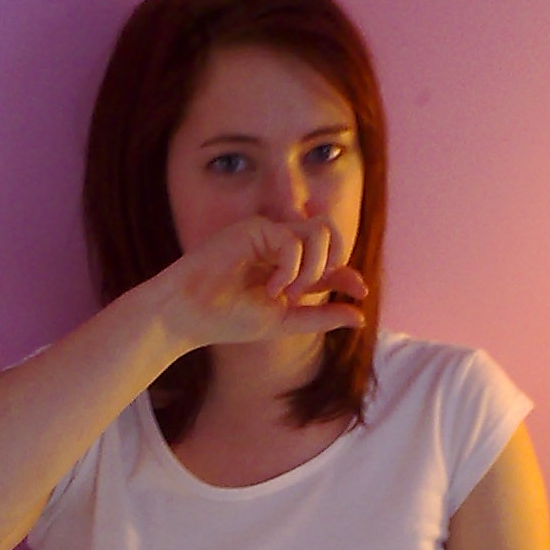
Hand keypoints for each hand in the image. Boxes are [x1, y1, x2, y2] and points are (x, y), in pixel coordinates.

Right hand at [153, 215, 366, 355]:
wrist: (188, 316)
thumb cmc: (227, 320)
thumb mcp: (283, 321)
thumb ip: (320, 316)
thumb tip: (361, 316)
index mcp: (287, 265)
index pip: (329, 257)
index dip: (347, 271)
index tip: (360, 291)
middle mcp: (279, 245)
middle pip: (329, 232)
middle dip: (333, 260)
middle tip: (310, 289)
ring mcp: (267, 233)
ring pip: (318, 231)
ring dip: (313, 266)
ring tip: (288, 292)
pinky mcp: (254, 228)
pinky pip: (292, 241)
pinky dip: (290, 268)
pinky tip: (272, 288)